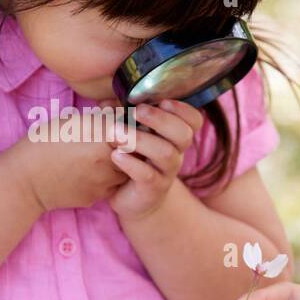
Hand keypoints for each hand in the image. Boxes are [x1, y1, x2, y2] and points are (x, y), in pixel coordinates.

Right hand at [6, 126, 128, 213]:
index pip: (132, 128)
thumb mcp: (70, 121)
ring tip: (102, 156)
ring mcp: (104, 183)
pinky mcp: (96, 198)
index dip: (130, 124)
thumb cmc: (42, 144)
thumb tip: (117, 112)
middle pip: (135, 152)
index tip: (124, 122)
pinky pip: (110, 186)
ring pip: (126, 171)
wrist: (24, 181)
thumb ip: (99, 117)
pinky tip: (90, 172)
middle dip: (129, 145)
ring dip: (121, 163)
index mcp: (103, 138)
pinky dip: (107, 179)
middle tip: (115, 139)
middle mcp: (109, 162)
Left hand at [100, 98, 203, 220]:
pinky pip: (148, 175)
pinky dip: (131, 164)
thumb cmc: (131, 159)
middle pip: (183, 134)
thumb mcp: (129, 134)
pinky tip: (116, 156)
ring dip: (141, 140)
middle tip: (137, 112)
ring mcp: (166, 173)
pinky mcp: (153, 189)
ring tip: (116, 133)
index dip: (183, 109)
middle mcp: (176, 153)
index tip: (163, 101)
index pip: (194, 120)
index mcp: (174, 136)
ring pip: (166, 154)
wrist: (131, 199)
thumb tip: (106, 101)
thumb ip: (122, 115)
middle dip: (161, 119)